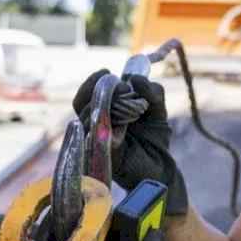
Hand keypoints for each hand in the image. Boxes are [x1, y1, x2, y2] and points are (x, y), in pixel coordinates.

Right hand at [72, 70, 188, 215]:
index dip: (92, 81)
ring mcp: (94, 142)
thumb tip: (135, 79)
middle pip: (80, 105)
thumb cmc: (155, 140)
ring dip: (104, 107)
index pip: (86, 94)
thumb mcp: (157, 110)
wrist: (161, 168)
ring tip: (129, 108)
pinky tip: (123, 124)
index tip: (107, 72)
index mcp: (104, 113)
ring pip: (84, 120)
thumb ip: (152, 92)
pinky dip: (106, 128)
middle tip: (123, 89)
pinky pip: (95, 140)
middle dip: (99, 90)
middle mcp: (95, 127)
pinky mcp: (100, 156)